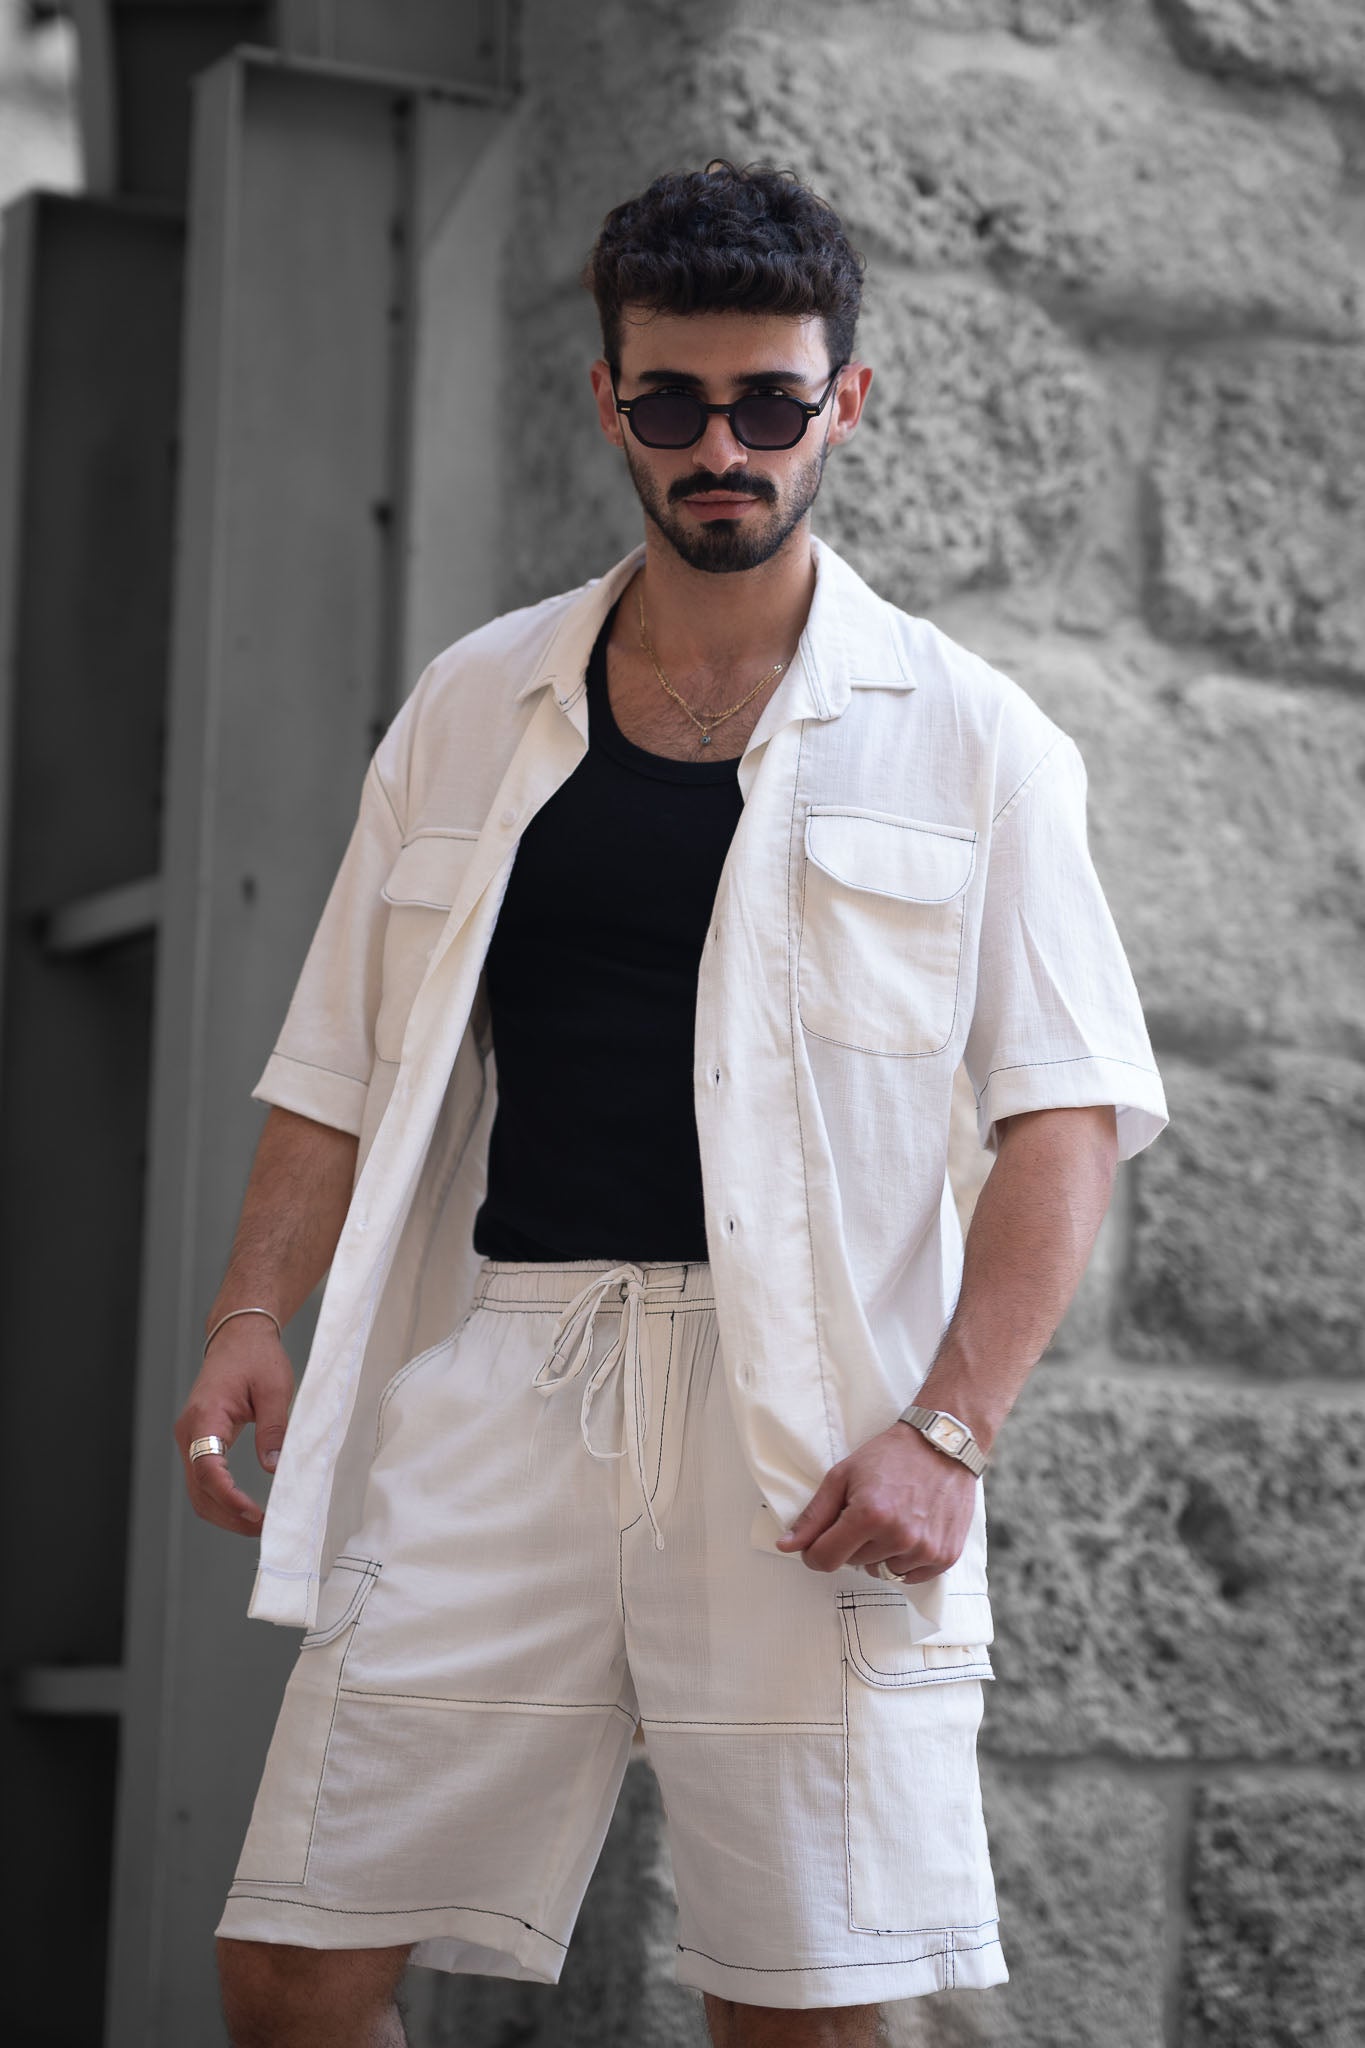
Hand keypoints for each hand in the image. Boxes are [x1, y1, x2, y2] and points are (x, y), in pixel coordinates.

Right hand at [173, 1321, 294, 1535]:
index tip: (254, 1515)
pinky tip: (244, 1508)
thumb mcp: (274, 1388)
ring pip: (198, 1490)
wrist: (238, 1338)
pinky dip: (220, 1499)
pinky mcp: (198, 1442)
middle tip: (263, 1529)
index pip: (208, 1469)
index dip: (229, 1498)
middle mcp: (189, 1431)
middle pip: (199, 1489)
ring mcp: (190, 1438)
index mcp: (205, 1416)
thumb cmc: (257, 1357)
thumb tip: (273, 1469)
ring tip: (256, 1524)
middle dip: (228, 1515)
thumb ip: (273, 1429)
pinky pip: (203, 1479)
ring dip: (223, 1512)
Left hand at [775, 1422, 977, 1580]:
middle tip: (868, 1512)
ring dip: (880, 1552)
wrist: (942, 1446)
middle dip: (853, 1543)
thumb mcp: (843, 1476)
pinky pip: (910, 1576)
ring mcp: (926, 1549)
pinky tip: (911, 1530)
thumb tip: (787, 1546)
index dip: (815, 1552)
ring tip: (893, 1518)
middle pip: (853, 1564)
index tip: (820, 1541)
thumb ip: (814, 1516)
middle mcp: (899, 1537)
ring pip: (881, 1571)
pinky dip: (905, 1559)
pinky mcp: (946, 1556)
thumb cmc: (889, 1457)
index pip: (826, 1560)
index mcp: (869, 1516)